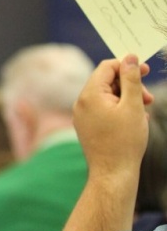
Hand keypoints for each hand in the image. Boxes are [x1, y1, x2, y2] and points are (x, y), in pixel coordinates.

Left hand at [74, 55, 152, 178]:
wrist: (113, 173)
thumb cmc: (125, 141)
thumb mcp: (133, 106)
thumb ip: (131, 79)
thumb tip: (130, 58)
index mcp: (90, 94)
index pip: (107, 67)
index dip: (127, 66)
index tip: (146, 71)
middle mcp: (81, 102)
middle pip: (107, 81)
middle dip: (129, 85)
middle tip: (148, 98)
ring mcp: (82, 114)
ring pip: (106, 96)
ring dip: (127, 98)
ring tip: (144, 109)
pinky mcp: (86, 125)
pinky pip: (103, 109)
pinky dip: (119, 109)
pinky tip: (135, 119)